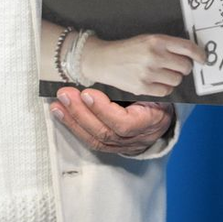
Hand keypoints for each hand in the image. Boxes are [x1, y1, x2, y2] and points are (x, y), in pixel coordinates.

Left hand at [49, 86, 173, 154]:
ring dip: (73, 120)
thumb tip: (117, 74)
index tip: (88, 93)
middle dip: (81, 113)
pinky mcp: (110, 147)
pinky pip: (89, 140)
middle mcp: (134, 138)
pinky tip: (61, 114)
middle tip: (65, 94)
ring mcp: (121, 145)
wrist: (163, 119)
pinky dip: (73, 127)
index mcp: (149, 122)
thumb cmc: (160, 98)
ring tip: (58, 104)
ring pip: (94, 138)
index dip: (103, 110)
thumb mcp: (159, 89)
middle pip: (104, 132)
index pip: (124, 123)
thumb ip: (141, 86)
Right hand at [80, 33, 204, 96]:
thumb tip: (192, 56)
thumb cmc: (130, 49)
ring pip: (177, 80)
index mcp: (157, 41)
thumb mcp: (149, 39)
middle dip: (184, 67)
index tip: (203, 59)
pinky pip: (166, 91)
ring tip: (162, 73)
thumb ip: (169, 45)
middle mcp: (154, 56)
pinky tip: (156, 81)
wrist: (104, 60)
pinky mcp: (142, 87)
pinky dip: (165, 87)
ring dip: (173, 78)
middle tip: (176, 66)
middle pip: (185, 66)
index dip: (200, 54)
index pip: (188, 48)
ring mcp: (148, 73)